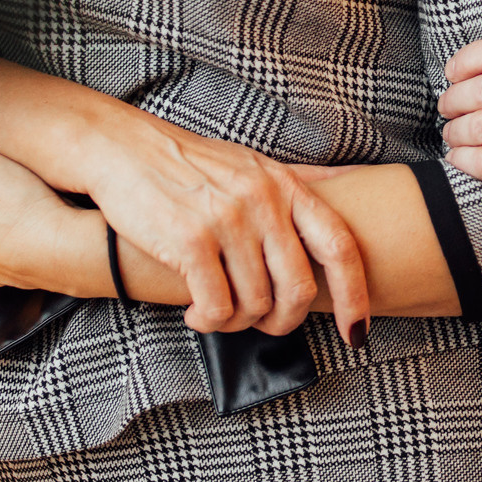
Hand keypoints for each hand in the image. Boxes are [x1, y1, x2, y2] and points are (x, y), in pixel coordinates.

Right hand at [75, 108, 370, 343]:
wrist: (123, 149)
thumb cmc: (190, 163)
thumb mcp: (253, 162)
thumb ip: (299, 179)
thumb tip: (350, 183)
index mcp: (286, 185)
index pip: (339, 246)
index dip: (355, 295)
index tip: (358, 331)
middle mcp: (263, 201)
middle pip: (299, 288)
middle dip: (283, 321)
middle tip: (263, 325)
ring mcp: (227, 220)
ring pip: (255, 304)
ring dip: (237, 322)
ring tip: (217, 310)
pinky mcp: (190, 241)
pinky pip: (217, 307)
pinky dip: (209, 321)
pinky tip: (196, 313)